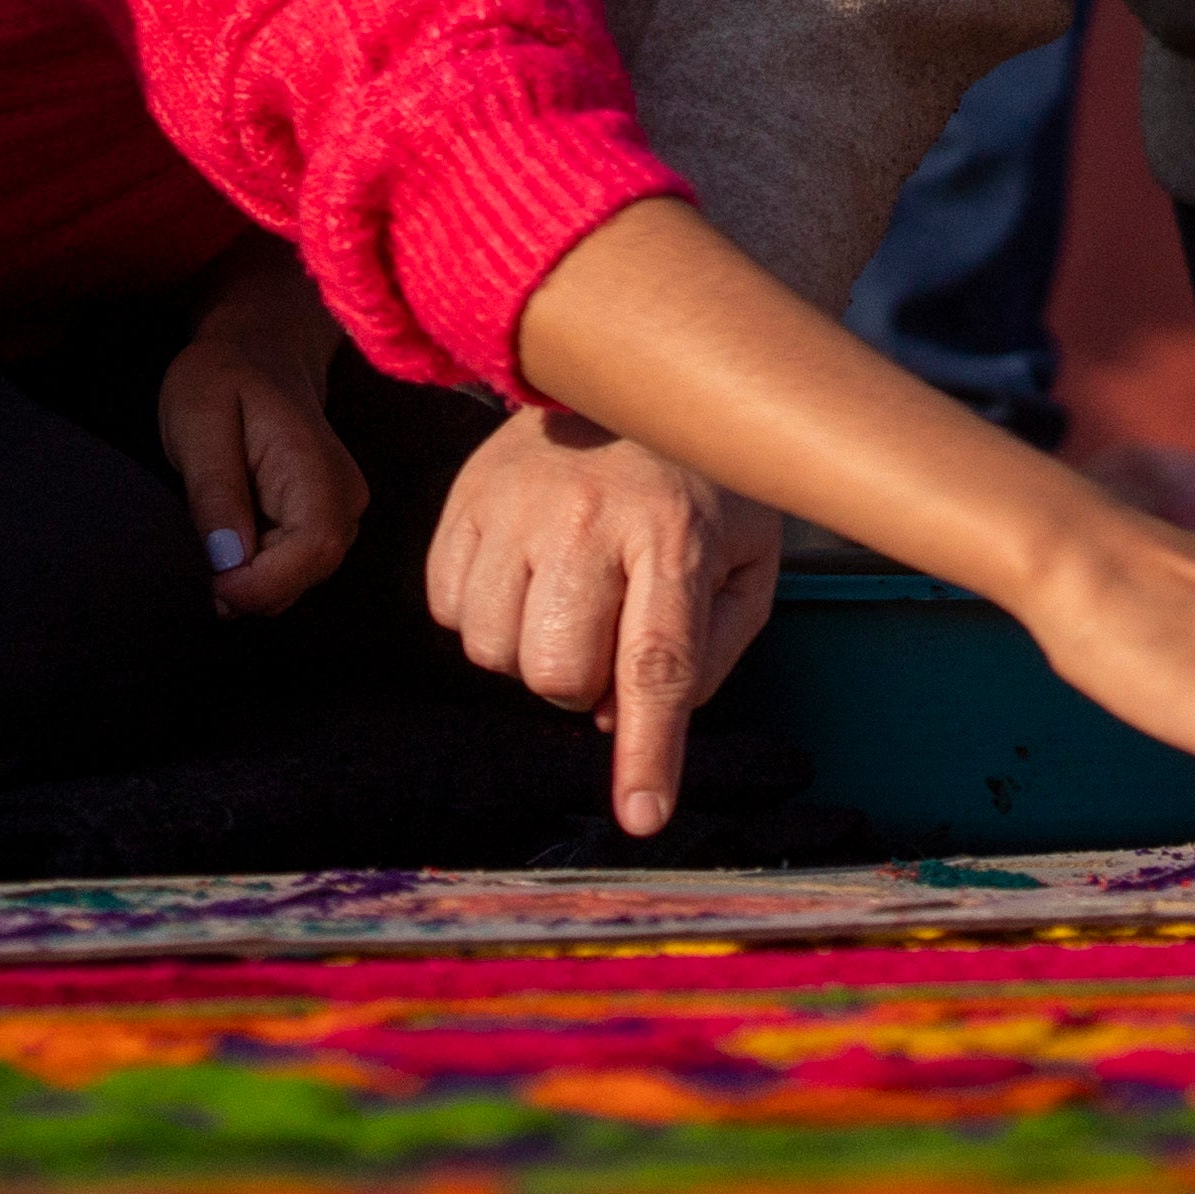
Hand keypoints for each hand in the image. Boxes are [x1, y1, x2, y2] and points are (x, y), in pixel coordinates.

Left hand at [160, 251, 365, 617]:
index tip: (213, 588)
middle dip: (252, 587)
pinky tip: (231, 538)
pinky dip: (258, 569)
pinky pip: (295, 567)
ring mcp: (342, 511)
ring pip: (300, 579)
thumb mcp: (199, 422)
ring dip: (253, 579)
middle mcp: (345, 496)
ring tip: (215, 536)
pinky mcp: (326, 521)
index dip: (262, 585)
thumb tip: (229, 565)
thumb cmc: (222, 378)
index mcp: (317, 467)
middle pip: (307, 575)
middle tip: (202, 562)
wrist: (258, 350)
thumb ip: (215, 493)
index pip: (312, 551)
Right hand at [427, 403, 783, 836]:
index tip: (641, 817)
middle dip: (582, 684)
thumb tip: (630, 718)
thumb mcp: (746, 561)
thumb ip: (711, 652)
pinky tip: (522, 574)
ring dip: (529, 650)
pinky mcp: (462, 500)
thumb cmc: (696, 486)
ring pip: (493, 652)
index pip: (658, 663)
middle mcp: (587, 518)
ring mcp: (515, 505)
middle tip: (604, 636)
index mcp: (675, 535)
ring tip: (564, 599)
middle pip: (557, 673)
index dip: (648, 750)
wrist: (626, 376)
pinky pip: (448, 612)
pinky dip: (485, 615)